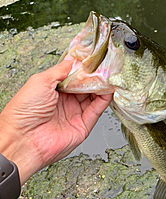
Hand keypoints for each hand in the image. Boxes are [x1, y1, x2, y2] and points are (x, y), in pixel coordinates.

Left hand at [0, 60, 112, 184]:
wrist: (24, 139)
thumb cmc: (24, 111)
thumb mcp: (41, 80)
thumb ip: (61, 70)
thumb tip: (73, 60)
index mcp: (52, 90)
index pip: (73, 76)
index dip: (82, 69)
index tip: (93, 60)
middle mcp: (64, 102)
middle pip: (85, 86)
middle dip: (94, 76)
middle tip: (104, 67)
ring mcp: (74, 113)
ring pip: (93, 97)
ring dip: (101, 87)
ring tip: (109, 76)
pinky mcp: (82, 125)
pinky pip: (96, 110)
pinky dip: (104, 100)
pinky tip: (108, 90)